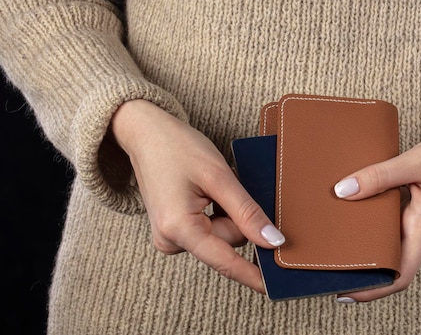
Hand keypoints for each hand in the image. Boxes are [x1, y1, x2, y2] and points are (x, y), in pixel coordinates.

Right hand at [111, 99, 284, 292]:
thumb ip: (247, 212)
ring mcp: (171, 237)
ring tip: (210, 186)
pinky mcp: (175, 230)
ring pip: (222, 234)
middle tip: (224, 186)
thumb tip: (272, 241)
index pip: (225, 260)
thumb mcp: (219, 177)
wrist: (146, 134)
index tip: (273, 288)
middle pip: (228, 241)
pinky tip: (206, 192)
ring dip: (227, 211)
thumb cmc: (178, 148)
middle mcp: (170, 240)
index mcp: (179, 229)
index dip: (253, 273)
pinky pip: (210, 229)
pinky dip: (218, 212)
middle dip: (237, 216)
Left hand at [333, 124, 420, 301]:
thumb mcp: (418, 160)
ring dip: (362, 242)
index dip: (374, 289)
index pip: (400, 273)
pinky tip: (349, 206)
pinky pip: (388, 218)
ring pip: (386, 239)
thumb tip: (342, 191)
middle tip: (327, 265)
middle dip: (360, 268)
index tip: (346, 293)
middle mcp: (418, 227)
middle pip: (388, 260)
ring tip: (331, 238)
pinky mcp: (414, 203)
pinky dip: (369, 218)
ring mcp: (416, 216)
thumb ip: (380, 175)